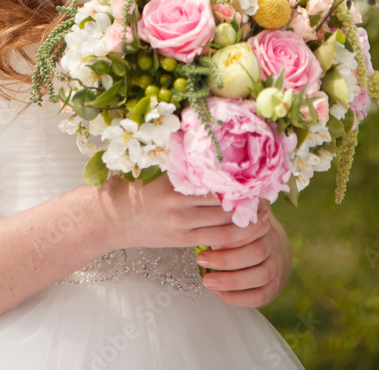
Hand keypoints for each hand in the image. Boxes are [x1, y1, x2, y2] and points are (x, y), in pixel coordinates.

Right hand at [99, 173, 261, 251]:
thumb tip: (210, 137)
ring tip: (266, 214)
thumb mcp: (155, 165)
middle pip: (225, 204)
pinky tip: (246, 228)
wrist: (110, 218)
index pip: (216, 180)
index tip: (257, 171)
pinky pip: (216, 241)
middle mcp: (180, 206)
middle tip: (268, 192)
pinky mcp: (182, 241)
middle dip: (249, 201)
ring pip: (226, 226)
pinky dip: (235, 235)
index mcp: (174, 181)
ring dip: (248, 221)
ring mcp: (182, 226)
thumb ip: (182, 158)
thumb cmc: (133, 185)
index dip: (240, 178)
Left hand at [196, 201, 291, 307]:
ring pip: (260, 276)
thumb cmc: (238, 232)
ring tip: (207, 281)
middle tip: (201, 260)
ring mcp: (275, 266)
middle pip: (256, 252)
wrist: (264, 251)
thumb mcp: (232, 219)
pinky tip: (219, 293)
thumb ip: (222, 216)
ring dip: (231, 280)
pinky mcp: (273, 287)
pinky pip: (259, 296)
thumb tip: (203, 211)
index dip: (231, 235)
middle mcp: (272, 244)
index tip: (208, 238)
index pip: (252, 228)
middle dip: (226, 259)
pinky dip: (238, 297)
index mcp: (263, 223)